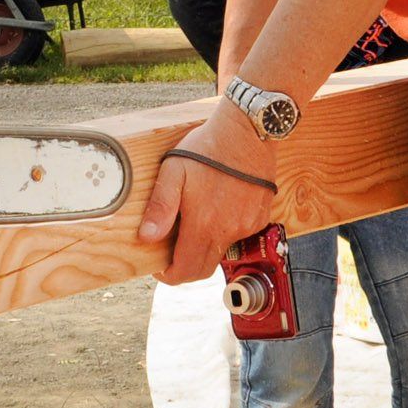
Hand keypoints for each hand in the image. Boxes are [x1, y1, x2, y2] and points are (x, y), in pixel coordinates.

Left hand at [139, 104, 279, 285]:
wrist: (248, 131)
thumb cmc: (209, 148)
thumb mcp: (173, 171)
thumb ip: (160, 207)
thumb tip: (147, 236)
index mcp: (204, 223)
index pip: (187, 270)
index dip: (169, 276)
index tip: (160, 267)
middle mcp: (229, 230)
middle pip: (205, 268)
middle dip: (185, 266)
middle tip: (171, 250)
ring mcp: (247, 225)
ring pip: (222, 250)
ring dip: (205, 245)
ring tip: (194, 217)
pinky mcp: (260, 217)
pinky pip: (239, 234)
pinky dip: (224, 229)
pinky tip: (217, 205)